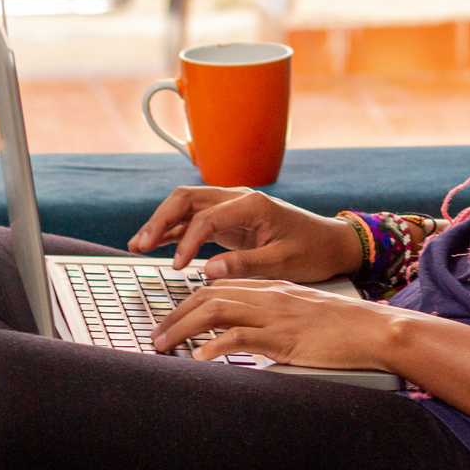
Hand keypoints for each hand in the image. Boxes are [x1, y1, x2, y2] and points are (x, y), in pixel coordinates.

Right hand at [126, 187, 363, 280]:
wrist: (332, 244)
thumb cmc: (313, 251)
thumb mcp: (284, 262)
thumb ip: (246, 265)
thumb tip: (208, 271)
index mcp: (253, 204)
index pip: (206, 217)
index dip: (186, 242)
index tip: (176, 267)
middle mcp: (239, 199)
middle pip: (187, 199)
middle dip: (160, 220)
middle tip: (140, 244)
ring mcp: (233, 208)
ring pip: (187, 207)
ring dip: (162, 223)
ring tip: (137, 245)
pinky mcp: (231, 221)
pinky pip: (196, 220)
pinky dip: (176, 231)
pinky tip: (156, 245)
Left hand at [152, 278, 413, 369]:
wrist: (375, 329)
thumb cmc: (344, 327)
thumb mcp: (303, 315)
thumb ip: (275, 318)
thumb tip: (248, 336)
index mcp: (273, 288)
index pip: (219, 287)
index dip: (188, 303)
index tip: (169, 321)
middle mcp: (269, 296)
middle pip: (209, 296)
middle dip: (175, 315)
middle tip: (155, 337)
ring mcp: (275, 316)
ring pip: (216, 312)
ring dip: (183, 329)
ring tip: (163, 346)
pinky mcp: (283, 338)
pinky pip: (240, 338)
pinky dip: (214, 347)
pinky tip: (199, 359)